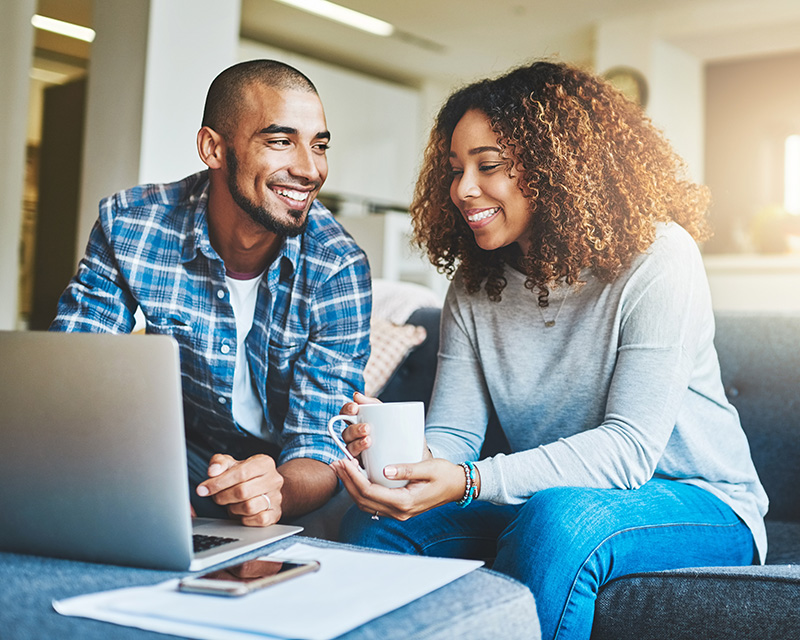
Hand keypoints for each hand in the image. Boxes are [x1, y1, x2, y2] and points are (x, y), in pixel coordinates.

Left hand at [196, 453, 282, 525]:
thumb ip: (219, 463)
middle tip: (217, 497)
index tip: (203, 489)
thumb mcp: (232, 464)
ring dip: (234, 508)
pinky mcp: (276, 513)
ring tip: (231, 504)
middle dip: (223, 496)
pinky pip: (259, 520)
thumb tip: (212, 471)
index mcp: (264, 463)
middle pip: (243, 492)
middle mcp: (273, 479)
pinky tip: (242, 513)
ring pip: (250, 507)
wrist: (265, 488)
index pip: (240, 473)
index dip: (219, 482)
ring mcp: (277, 497)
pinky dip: (246, 519)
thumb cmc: (245, 476)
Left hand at [330, 456, 464, 520]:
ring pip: (365, 504)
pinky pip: (372, 503)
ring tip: (341, 469)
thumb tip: (385, 469)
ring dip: (351, 487)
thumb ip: (407, 469)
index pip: (370, 492)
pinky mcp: (397, 508)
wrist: (458, 487)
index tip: (344, 461)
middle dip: (347, 481)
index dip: (353, 477)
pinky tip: (356, 477)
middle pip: (363, 500)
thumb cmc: (445, 475)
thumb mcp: (428, 468)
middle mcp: (399, 512)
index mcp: (405, 502)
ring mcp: (398, 512)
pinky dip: (360, 491)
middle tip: (336, 463)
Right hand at [339, 392, 432, 461]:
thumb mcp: (394, 416)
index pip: (347, 414)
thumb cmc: (404, 433)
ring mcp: (360, 454)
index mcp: (361, 423)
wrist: (419, 457)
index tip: (355, 407)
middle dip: (354, 429)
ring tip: (369, 442)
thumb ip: (376, 405)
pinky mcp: (365, 469)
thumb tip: (356, 395)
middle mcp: (357, 438)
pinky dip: (353, 464)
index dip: (347, 410)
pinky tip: (359, 462)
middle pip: (346, 433)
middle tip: (367, 428)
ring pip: (349, 448)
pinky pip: (355, 467)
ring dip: (356, 444)